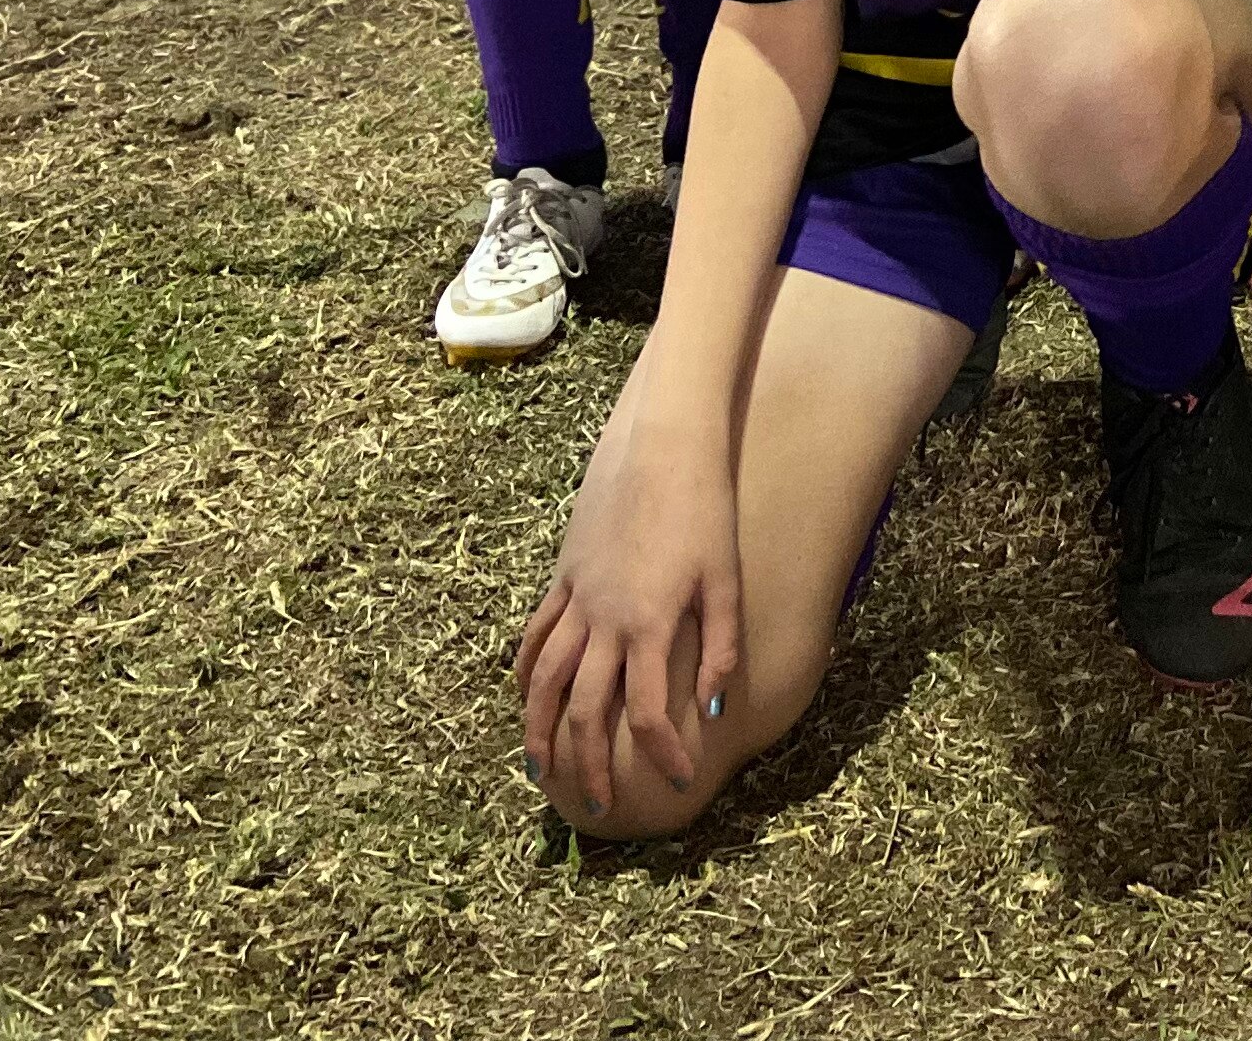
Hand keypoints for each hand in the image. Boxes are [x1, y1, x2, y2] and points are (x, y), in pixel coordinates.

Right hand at [515, 387, 743, 826]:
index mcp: (647, 624)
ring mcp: (576, 596)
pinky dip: (526, 674)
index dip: (661, 755)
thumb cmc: (705, 510)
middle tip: (599, 807)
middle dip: (589, 764)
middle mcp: (602, 619)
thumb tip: (714, 712)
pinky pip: (535, 635)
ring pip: (542, 680)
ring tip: (542, 773)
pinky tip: (525, 698)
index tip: (678, 782)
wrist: (663, 444)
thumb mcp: (726, 581)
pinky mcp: (563, 575)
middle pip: (581, 710)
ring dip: (538, 731)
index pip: (646, 714)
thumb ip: (720, 649)